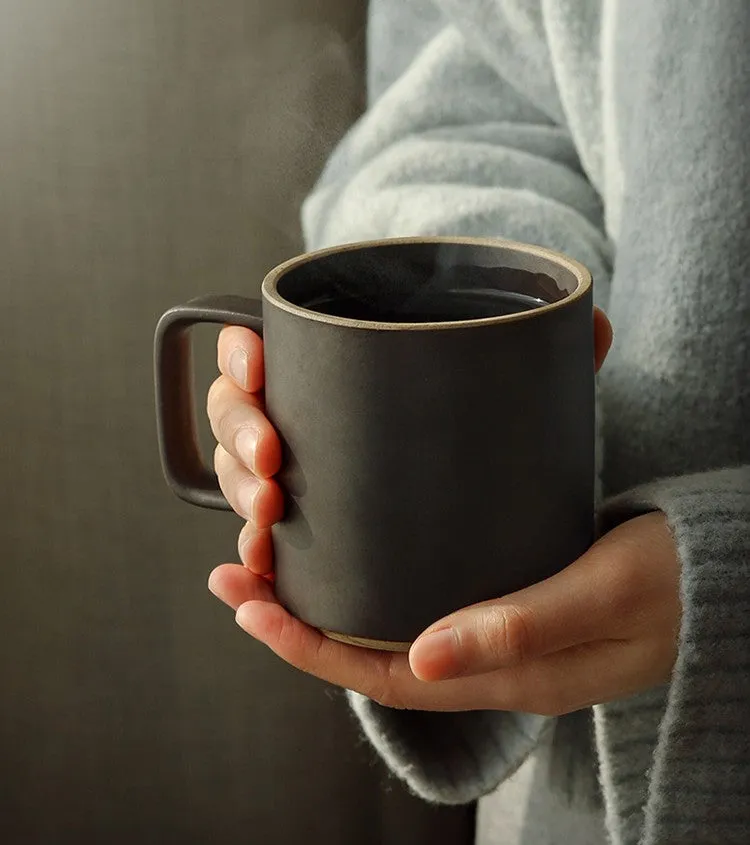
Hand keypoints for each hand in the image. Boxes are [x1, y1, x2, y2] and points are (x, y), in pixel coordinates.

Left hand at [209, 511, 679, 713]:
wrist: (719, 576)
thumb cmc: (673, 582)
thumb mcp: (604, 595)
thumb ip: (521, 627)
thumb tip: (420, 658)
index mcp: (505, 673)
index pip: (382, 676)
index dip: (310, 648)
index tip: (251, 609)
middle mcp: (488, 659)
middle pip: (370, 654)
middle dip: (295, 621)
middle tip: (236, 574)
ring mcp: (496, 629)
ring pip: (390, 626)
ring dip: (327, 598)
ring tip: (272, 559)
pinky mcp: (506, 592)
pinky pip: (422, 599)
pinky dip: (374, 579)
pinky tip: (353, 551)